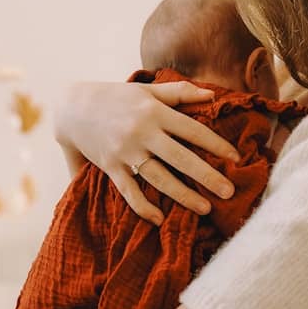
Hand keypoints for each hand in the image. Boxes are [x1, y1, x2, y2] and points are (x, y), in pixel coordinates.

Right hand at [53, 80, 240, 225]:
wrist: (71, 106)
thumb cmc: (115, 97)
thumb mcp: (147, 89)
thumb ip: (179, 93)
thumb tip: (212, 95)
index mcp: (154, 111)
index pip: (193, 130)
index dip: (217, 145)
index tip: (236, 159)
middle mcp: (142, 132)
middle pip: (181, 158)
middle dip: (207, 176)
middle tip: (229, 192)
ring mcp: (125, 152)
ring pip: (159, 178)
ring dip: (183, 195)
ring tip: (205, 209)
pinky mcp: (109, 167)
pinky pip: (129, 192)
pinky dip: (143, 207)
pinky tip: (160, 219)